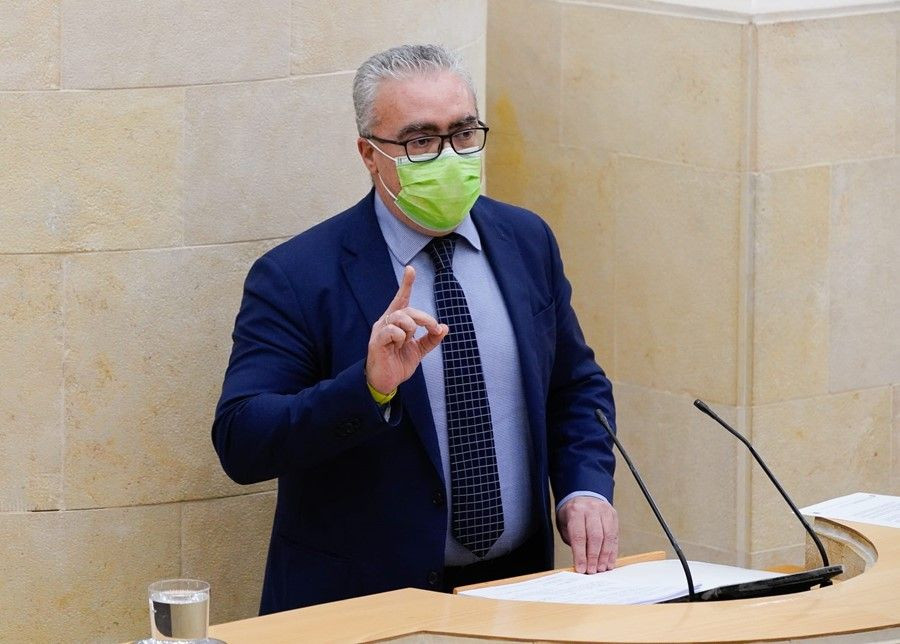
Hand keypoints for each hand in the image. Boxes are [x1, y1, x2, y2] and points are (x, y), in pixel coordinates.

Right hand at [365, 266, 447, 393]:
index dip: (406, 284)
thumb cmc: (398, 363)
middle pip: (408, 310)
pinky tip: (397, 346)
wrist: (386, 382)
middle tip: (434, 329)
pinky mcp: (376, 342)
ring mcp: (380, 331)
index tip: (410, 269)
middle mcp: (386, 322)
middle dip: (425, 318)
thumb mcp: (419, 350)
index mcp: (396, 322)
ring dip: (411, 329)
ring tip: (407, 342)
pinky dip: (400, 338)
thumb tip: (445, 327)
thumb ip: (430, 339)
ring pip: (400, 318)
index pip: (401, 299)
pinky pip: (391, 331)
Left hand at [557, 496, 618, 573]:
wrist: (583, 494)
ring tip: (601, 568)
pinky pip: (614, 536)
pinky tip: (609, 561)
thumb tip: (580, 562)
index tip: (581, 569)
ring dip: (605, 556)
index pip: (579, 536)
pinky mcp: (613, 515)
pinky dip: (612, 551)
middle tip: (592, 570)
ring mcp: (604, 511)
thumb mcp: (565, 524)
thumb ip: (572, 540)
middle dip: (594, 557)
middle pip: (595, 537)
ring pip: (607, 537)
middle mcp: (591, 509)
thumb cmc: (572, 513)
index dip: (580, 555)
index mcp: (576, 511)